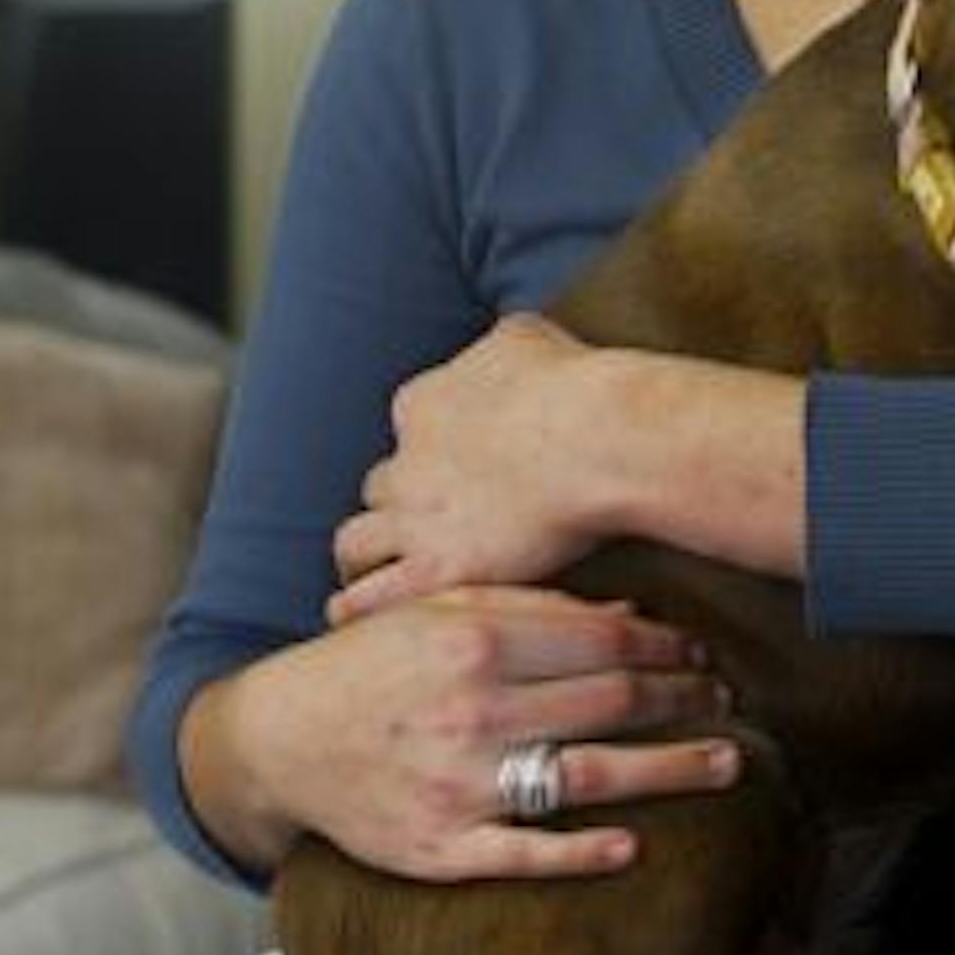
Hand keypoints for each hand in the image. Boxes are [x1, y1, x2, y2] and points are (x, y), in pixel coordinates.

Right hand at [193, 586, 740, 883]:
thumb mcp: (440, 610)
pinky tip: (632, 846)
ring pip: (588, 776)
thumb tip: (629, 615)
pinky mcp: (439, 848)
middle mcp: (475, 710)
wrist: (278, 738)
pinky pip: (523, 853)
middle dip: (685, 702)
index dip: (668, 648)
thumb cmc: (371, 663)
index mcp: (478, 640)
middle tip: (730, 703)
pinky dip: (581, 852)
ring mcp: (459, 784)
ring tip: (727, 765)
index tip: (703, 655)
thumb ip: (532, 607)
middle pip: (611, 704)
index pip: (604, 643)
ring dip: (669, 770)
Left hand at [333, 314, 615, 607]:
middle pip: (383, 487)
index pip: (408, 430)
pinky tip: (364, 618)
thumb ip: (501, 344)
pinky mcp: (437, 569)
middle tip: (428, 526)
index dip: (430, 452)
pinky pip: (369, 598)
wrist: (598, 437)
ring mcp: (415, 518)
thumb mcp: (530, 336)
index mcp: (422, 402)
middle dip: (402, 504)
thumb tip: (509, 346)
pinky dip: (361, 608)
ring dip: (365, 559)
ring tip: (375, 579)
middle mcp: (406, 460)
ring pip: (356, 543)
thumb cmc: (577, 385)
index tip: (455, 468)